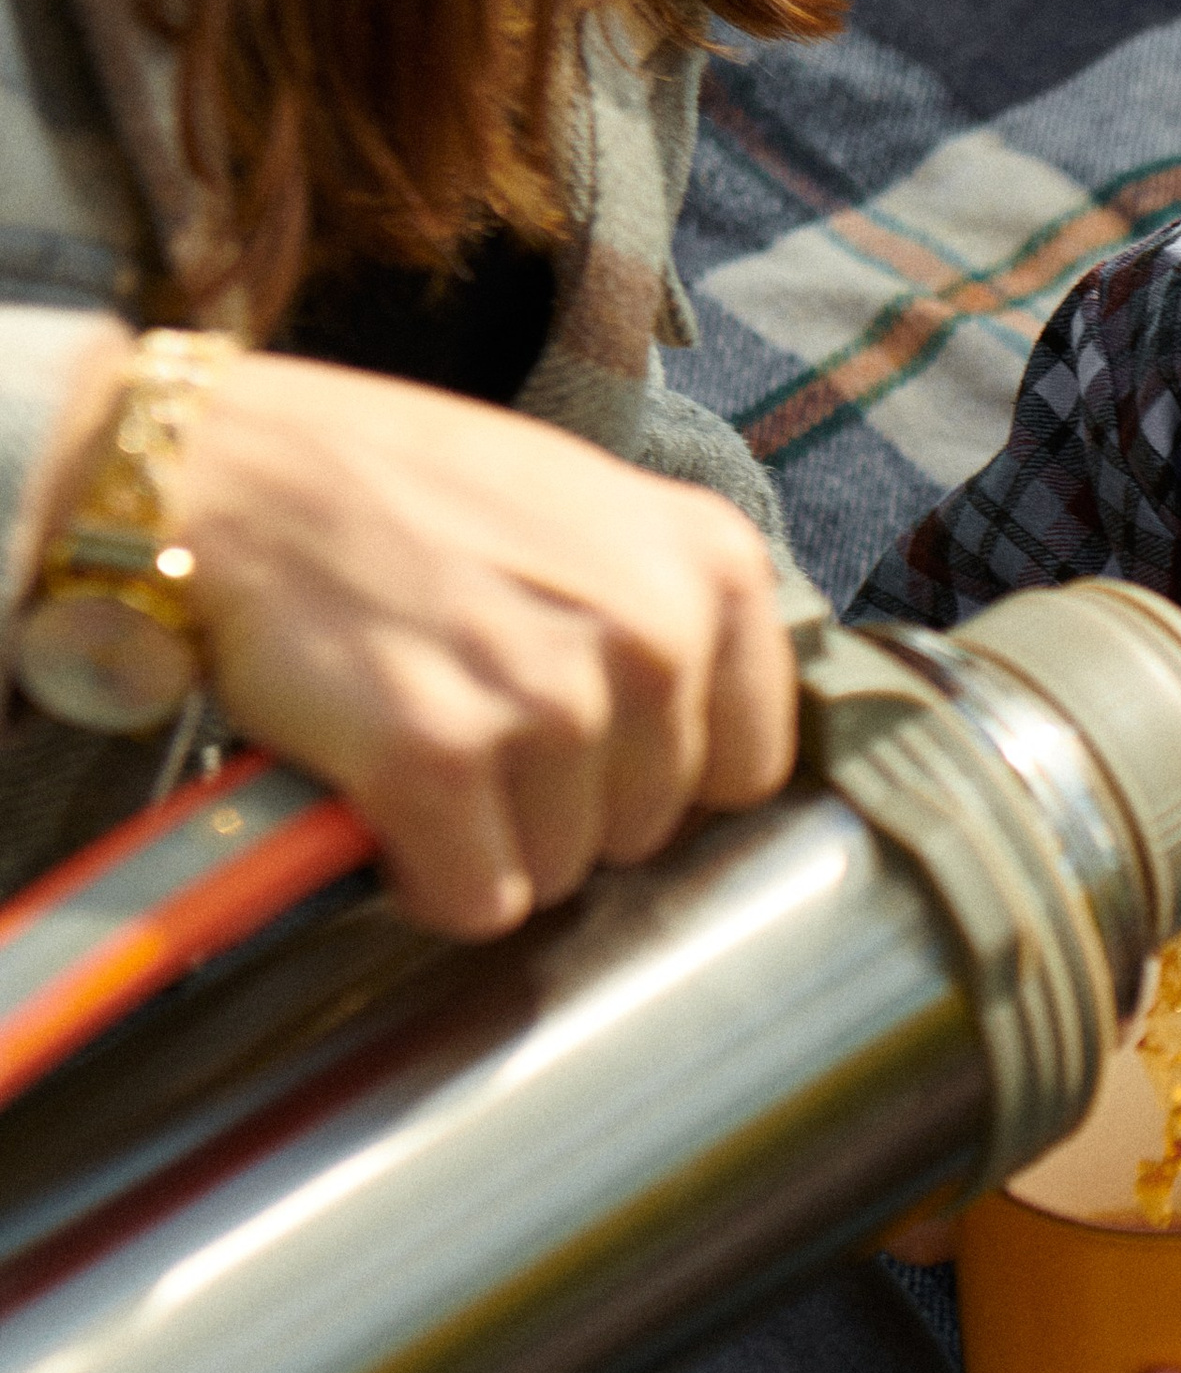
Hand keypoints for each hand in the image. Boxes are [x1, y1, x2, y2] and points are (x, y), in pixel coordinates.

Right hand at [144, 351, 795, 937]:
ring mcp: (550, 698)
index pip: (749, 767)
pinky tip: (382, 789)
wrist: (240, 471)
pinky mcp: (441, 759)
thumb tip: (710, 756)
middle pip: (651, 828)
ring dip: (486, 837)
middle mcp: (655, 631)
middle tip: (475, 715)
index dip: (657, 772)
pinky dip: (420, 874)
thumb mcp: (591, 510)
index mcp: (713, 566)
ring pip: (564, 873)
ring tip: (424, 733)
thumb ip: (670, 614)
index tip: (587, 737)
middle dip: (564, 803)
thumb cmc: (409, 492)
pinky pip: (476, 901)